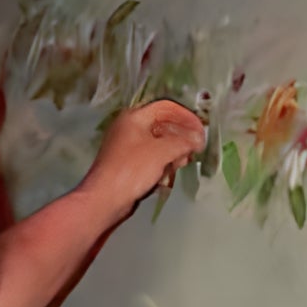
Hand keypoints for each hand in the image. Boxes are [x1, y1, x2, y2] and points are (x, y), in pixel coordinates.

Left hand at [82, 100, 205, 222]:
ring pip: (157, 141)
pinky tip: (172, 169)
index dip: (186, 116)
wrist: (105, 198)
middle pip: (162, 124)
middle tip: (196, 147)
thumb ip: (183, 142)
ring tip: (186, 160)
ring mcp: (127, 145)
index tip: (201, 130)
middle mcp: (129, 127)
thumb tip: (198, 139)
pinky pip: (151, 155)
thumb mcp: (162, 152)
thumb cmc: (133, 169)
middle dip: (181, 135)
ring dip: (174, 149)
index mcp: (134, 117)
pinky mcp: (128, 162)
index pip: (166, 107)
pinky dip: (163, 159)